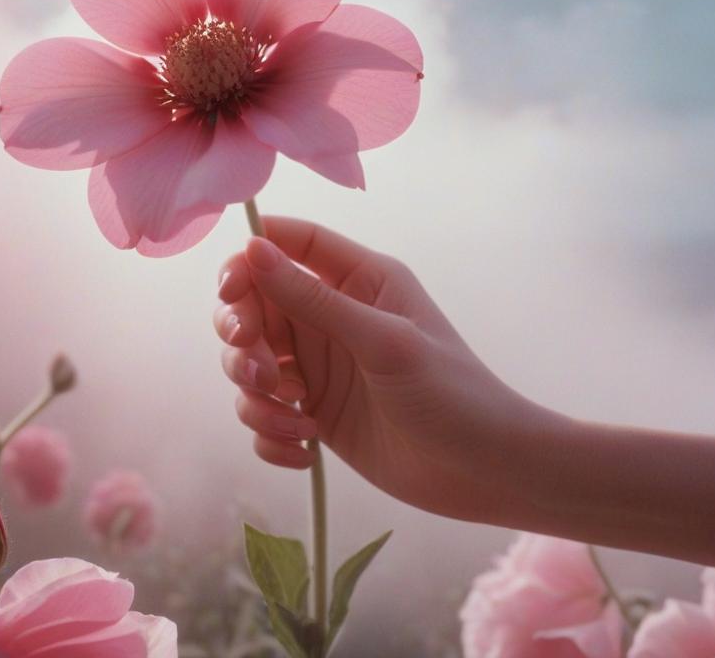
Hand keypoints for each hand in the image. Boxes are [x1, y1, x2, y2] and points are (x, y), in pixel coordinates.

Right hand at [214, 216, 531, 523]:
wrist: (482, 471)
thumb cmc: (449, 392)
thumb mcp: (383, 342)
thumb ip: (314, 299)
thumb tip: (253, 250)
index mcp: (358, 279)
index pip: (289, 242)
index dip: (251, 257)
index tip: (232, 290)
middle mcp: (332, 316)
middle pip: (254, 303)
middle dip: (241, 336)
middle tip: (258, 370)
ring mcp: (320, 366)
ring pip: (249, 361)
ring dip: (255, 393)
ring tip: (295, 417)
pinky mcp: (314, 413)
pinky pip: (264, 412)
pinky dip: (270, 431)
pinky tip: (306, 449)